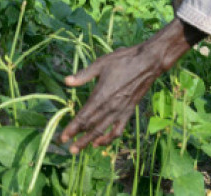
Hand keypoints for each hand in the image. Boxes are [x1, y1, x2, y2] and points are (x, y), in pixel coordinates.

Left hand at [59, 19, 201, 152]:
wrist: (147, 63)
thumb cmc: (123, 60)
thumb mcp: (100, 64)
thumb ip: (83, 75)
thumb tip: (66, 81)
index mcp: (100, 96)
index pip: (83, 117)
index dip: (72, 129)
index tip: (62, 137)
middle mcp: (109, 107)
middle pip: (91, 128)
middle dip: (78, 139)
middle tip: (69, 149)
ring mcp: (120, 111)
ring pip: (102, 132)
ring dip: (90, 142)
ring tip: (80, 149)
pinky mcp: (128, 112)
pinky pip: (118, 130)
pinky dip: (109, 139)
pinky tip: (101, 142)